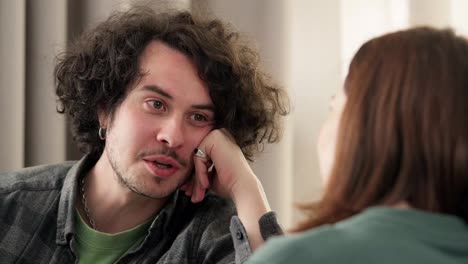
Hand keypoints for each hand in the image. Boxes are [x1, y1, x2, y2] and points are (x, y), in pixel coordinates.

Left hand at [180, 128, 271, 249]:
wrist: (242, 188)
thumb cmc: (230, 184)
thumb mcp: (210, 176)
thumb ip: (199, 172)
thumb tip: (183, 180)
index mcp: (221, 142)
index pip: (201, 157)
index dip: (195, 175)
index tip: (190, 190)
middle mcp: (221, 134)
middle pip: (197, 157)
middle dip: (192, 178)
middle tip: (189, 193)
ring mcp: (218, 134)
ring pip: (196, 158)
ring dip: (196, 178)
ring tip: (198, 194)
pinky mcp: (215, 138)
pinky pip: (198, 157)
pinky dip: (200, 173)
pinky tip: (207, 184)